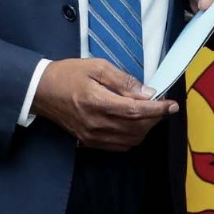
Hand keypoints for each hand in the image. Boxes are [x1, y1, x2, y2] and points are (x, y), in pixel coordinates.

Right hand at [32, 57, 176, 150]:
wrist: (40, 91)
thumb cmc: (68, 74)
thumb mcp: (97, 67)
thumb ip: (124, 81)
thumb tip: (147, 93)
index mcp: (98, 102)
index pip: (136, 111)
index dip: (158, 109)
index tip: (173, 105)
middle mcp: (96, 124)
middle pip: (136, 128)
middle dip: (155, 118)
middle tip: (162, 105)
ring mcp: (92, 136)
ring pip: (130, 140)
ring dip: (145, 128)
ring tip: (149, 113)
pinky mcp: (88, 142)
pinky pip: (119, 146)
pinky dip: (132, 137)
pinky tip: (134, 124)